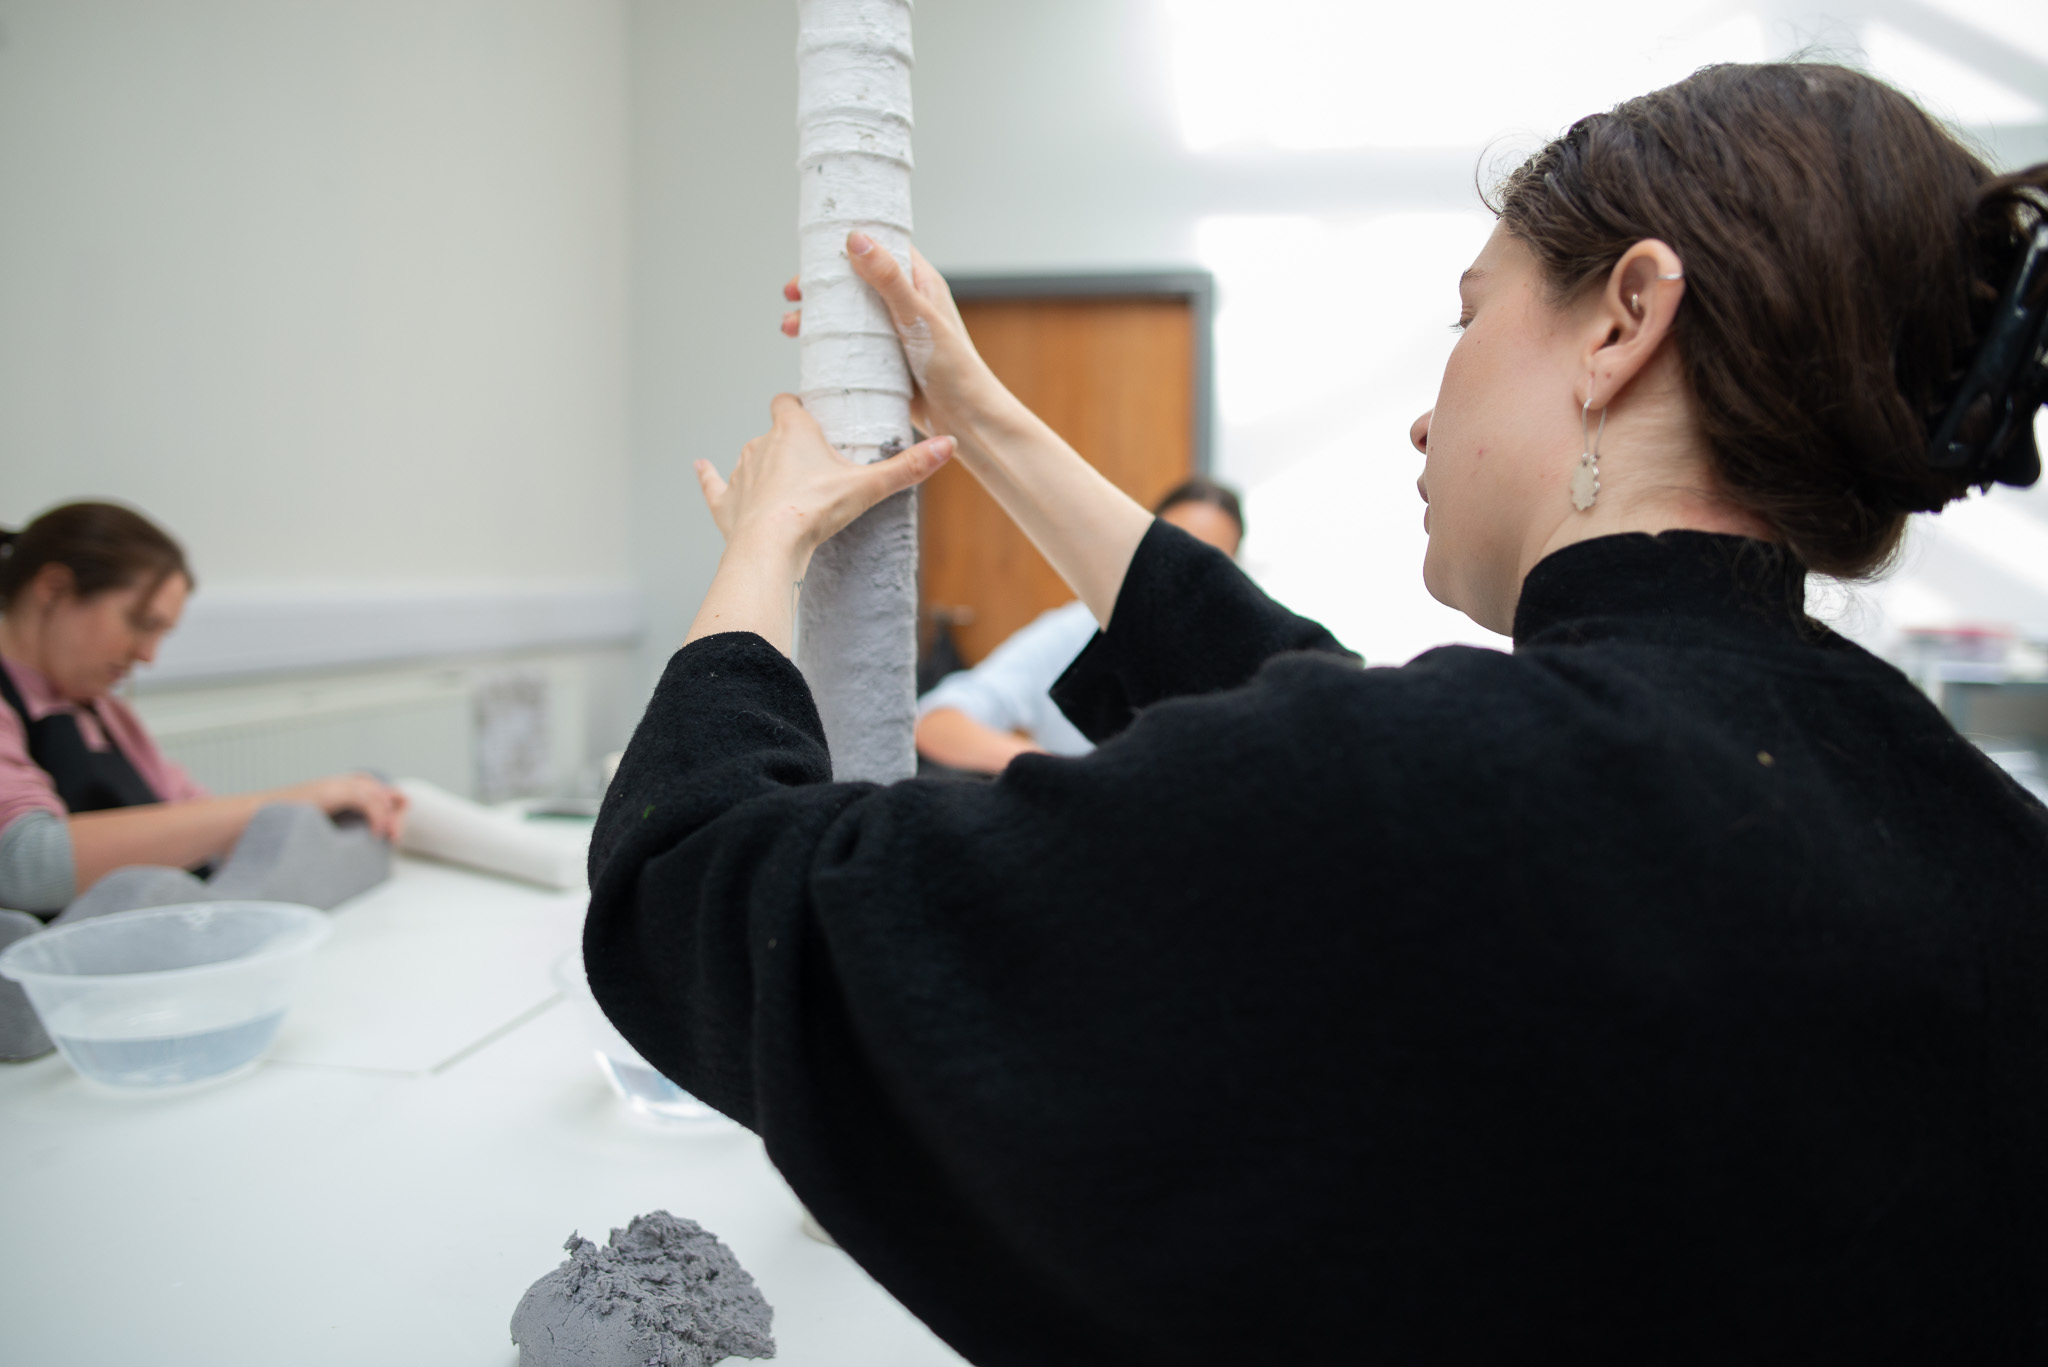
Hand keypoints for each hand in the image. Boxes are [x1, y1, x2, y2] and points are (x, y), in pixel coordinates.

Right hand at [279, 773, 407, 842]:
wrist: (250, 818)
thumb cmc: (275, 827)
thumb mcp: (313, 826)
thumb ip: (333, 827)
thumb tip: (350, 845)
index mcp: (332, 788)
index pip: (371, 788)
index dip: (386, 803)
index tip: (393, 826)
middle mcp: (335, 783)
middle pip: (378, 788)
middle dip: (393, 811)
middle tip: (395, 835)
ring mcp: (332, 785)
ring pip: (375, 793)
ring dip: (387, 816)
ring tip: (389, 836)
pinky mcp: (329, 792)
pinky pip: (364, 800)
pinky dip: (376, 815)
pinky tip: (375, 832)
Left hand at [695, 394, 953, 563]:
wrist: (770, 546)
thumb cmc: (814, 510)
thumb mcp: (868, 487)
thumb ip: (907, 467)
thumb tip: (949, 446)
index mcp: (792, 431)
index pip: (790, 403)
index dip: (800, 407)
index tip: (814, 416)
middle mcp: (761, 444)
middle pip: (774, 433)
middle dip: (789, 445)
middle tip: (812, 466)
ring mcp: (740, 473)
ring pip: (750, 458)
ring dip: (762, 467)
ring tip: (783, 487)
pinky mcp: (726, 502)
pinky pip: (714, 484)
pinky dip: (709, 477)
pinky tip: (702, 467)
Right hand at [780, 234, 1003, 439]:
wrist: (967, 421)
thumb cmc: (956, 369)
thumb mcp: (917, 317)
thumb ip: (889, 279)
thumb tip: (857, 240)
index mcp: (920, 284)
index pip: (881, 249)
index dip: (848, 245)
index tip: (817, 249)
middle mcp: (906, 305)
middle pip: (855, 283)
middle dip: (822, 286)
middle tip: (794, 292)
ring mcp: (893, 335)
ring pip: (848, 317)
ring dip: (818, 318)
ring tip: (791, 327)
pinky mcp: (885, 363)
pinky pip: (851, 347)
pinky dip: (828, 346)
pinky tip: (808, 352)